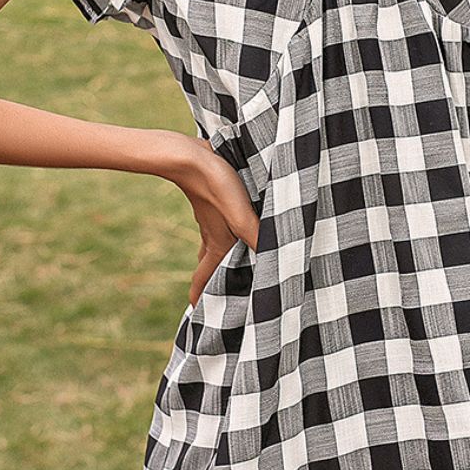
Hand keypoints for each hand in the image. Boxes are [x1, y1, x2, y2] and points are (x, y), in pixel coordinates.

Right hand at [173, 137, 260, 307]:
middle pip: (210, 265)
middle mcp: (213, 235)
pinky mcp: (216, 201)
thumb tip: (278, 261)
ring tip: (230, 267)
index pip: (204, 279)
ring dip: (220, 258)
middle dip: (212, 281)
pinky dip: (227, 233)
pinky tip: (234, 225)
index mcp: (216, 244)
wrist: (191, 155)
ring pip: (215, 245)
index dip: (200, 297)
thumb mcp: (241, 215)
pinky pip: (221, 225)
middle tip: (217, 295)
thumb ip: (257, 237)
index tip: (195, 313)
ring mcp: (213, 218)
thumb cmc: (217, 185)